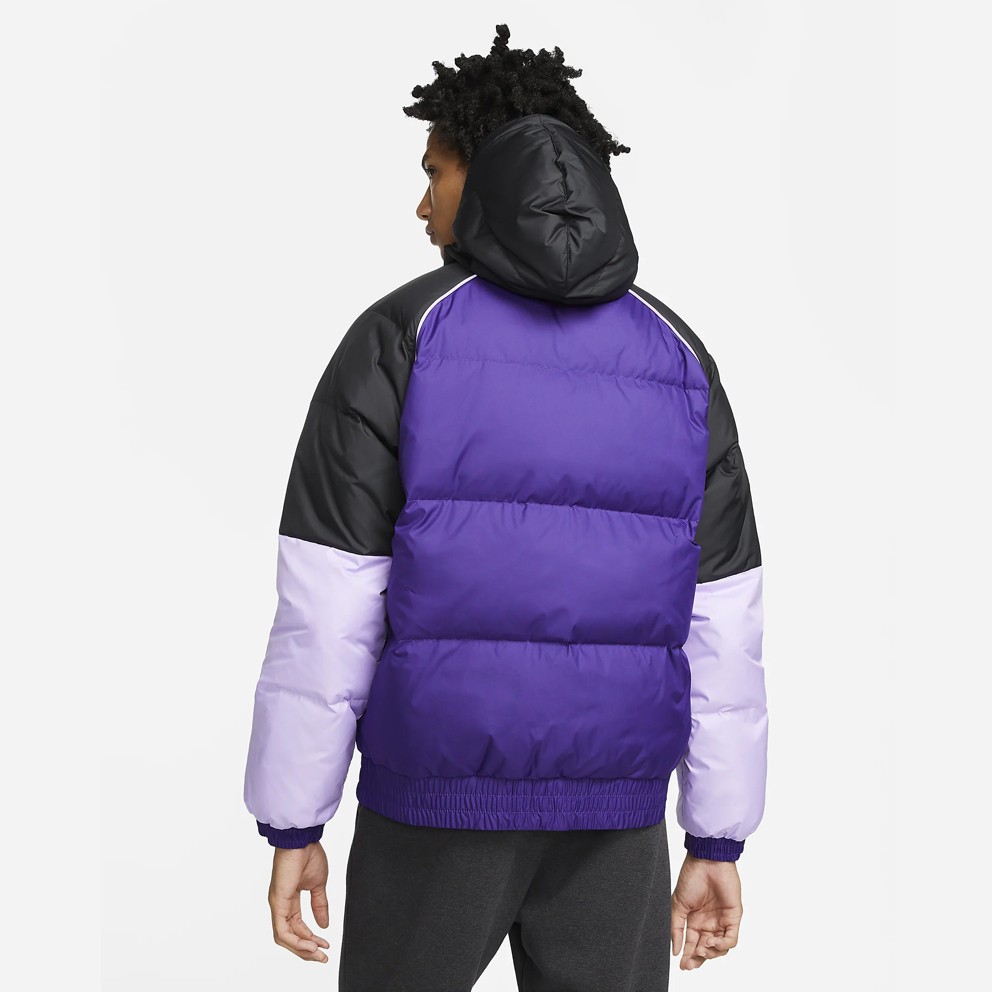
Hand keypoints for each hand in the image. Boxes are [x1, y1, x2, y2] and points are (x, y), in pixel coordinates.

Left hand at [268, 842, 330, 963]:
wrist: (303, 839)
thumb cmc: (308, 854)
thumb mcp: (318, 885)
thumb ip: (320, 905)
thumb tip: (324, 924)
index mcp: (289, 900)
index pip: (297, 927)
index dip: (311, 939)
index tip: (325, 945)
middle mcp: (281, 905)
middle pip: (290, 937)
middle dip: (306, 950)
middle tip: (323, 957)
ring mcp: (277, 904)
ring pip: (284, 937)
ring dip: (301, 948)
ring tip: (317, 953)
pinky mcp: (277, 902)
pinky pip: (282, 930)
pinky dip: (295, 940)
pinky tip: (309, 944)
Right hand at [670, 854, 742, 970]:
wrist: (706, 862)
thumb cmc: (691, 878)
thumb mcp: (678, 905)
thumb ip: (676, 928)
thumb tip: (675, 951)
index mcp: (695, 920)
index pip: (692, 944)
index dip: (688, 956)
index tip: (682, 965)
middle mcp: (709, 923)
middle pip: (706, 949)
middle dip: (698, 959)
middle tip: (691, 963)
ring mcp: (722, 921)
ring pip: (720, 949)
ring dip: (710, 952)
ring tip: (701, 947)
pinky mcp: (733, 917)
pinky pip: (731, 939)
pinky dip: (722, 944)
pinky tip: (711, 941)